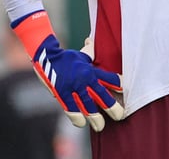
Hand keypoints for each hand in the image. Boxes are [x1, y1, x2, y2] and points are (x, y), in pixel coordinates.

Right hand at [12, 10, 123, 131]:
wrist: (45, 55)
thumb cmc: (65, 57)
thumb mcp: (80, 54)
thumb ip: (89, 51)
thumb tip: (91, 41)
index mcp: (91, 70)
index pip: (111, 79)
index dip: (119, 86)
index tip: (123, 92)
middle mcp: (85, 79)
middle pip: (103, 96)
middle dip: (113, 108)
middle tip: (119, 116)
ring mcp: (73, 87)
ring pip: (88, 107)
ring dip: (95, 119)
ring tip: (100, 127)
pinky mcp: (62, 93)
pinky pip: (71, 109)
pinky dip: (77, 118)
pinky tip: (81, 123)